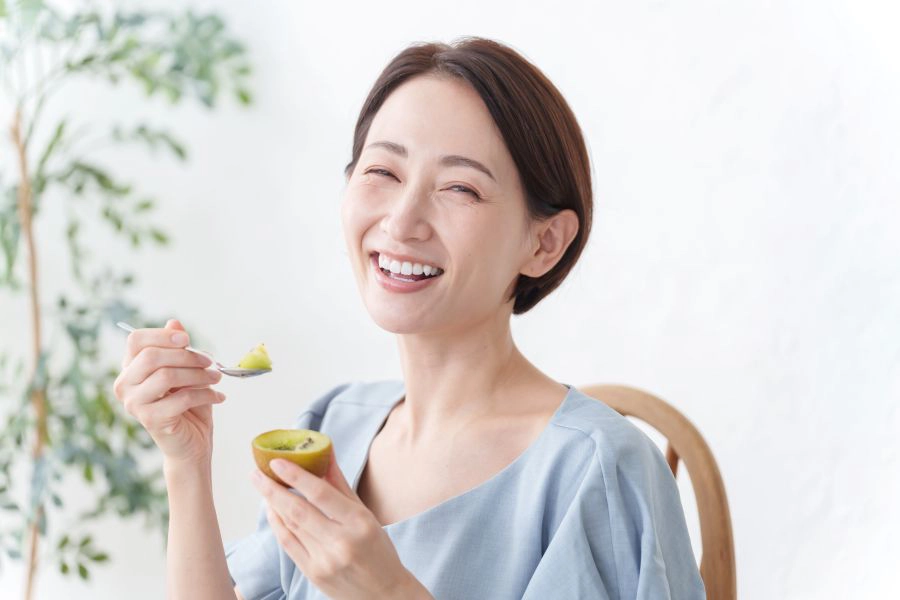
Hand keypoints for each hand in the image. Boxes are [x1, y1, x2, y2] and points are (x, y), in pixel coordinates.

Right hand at [112, 318, 224, 464]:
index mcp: (130, 368)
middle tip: (210, 361)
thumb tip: (174, 322)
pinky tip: (218, 396)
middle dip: (187, 355)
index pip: (136, 340)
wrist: (192, 443)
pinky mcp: (150, 420)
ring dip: (199, 374)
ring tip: (217, 377)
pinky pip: (181, 398)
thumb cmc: (188, 404)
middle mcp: (125, 385)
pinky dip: (206, 394)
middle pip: (151, 356)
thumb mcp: (186, 371)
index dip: (162, 335)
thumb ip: (177, 348)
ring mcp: (134, 404)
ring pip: (166, 376)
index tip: (187, 340)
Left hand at [251, 447, 431, 599]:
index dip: (296, 476)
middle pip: (298, 510)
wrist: (384, 593)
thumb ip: (341, 485)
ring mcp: (324, 560)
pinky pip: (288, 544)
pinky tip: (272, 510)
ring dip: (272, 504)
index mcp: (359, 522)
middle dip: (272, 489)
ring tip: (262, 486)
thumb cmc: (377, 548)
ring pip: (290, 527)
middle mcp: (341, 542)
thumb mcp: (366, 514)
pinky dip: (277, 525)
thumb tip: (325, 453)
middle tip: (256, 473)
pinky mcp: (313, 573)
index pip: (321, 493)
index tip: (277, 462)